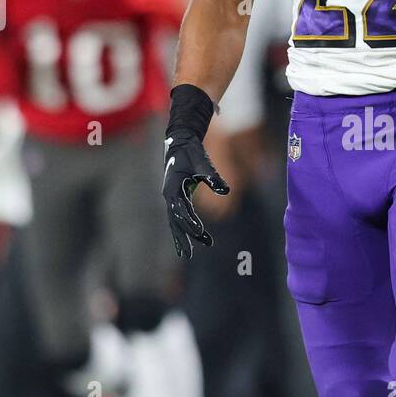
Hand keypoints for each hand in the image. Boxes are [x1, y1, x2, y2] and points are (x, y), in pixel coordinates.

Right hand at [162, 129, 229, 257]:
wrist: (179, 142)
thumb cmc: (191, 151)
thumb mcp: (202, 161)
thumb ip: (213, 176)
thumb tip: (226, 191)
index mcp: (173, 187)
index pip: (181, 209)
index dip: (189, 221)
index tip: (199, 231)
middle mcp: (169, 195)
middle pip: (176, 221)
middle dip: (184, 236)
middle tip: (191, 254)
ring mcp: (171, 198)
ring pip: (175, 222)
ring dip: (183, 236)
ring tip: (189, 254)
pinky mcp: (175, 198)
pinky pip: (178, 218)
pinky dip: (182, 229)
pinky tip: (190, 239)